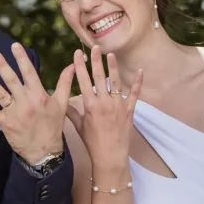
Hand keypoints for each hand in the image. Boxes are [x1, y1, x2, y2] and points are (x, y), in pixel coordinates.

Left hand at [0, 43, 74, 164]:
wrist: (45, 152)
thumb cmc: (53, 126)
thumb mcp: (62, 103)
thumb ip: (65, 83)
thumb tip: (72, 65)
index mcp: (39, 96)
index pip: (29, 73)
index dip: (22, 59)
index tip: (15, 46)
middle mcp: (26, 103)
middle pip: (13, 81)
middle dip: (3, 67)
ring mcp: (15, 114)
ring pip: (1, 96)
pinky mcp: (6, 124)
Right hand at [64, 46, 142, 171]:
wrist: (110, 156)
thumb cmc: (93, 143)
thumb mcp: (79, 127)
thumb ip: (72, 113)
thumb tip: (63, 103)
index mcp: (90, 105)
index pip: (83, 81)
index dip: (79, 66)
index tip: (77, 53)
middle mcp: (104, 102)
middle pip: (99, 77)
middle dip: (96, 60)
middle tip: (95, 47)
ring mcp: (118, 105)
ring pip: (116, 82)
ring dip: (113, 67)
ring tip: (111, 54)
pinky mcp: (129, 110)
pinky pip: (135, 93)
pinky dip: (137, 82)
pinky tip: (140, 71)